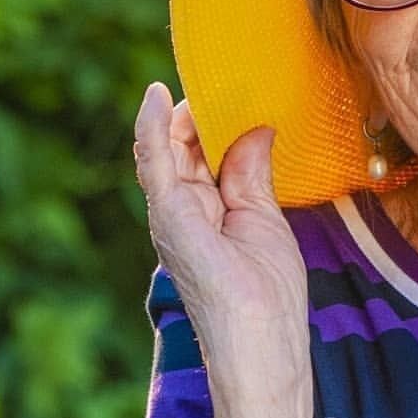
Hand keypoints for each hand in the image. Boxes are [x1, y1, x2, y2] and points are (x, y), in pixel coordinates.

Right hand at [133, 81, 306, 338]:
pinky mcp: (167, 215)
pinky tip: (156, 95)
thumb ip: (253, 174)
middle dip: (201, 113)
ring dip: (181, 112)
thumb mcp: (265, 218)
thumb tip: (257, 130)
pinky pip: (153, 163)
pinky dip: (150, 126)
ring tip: (202, 83)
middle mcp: (184, 209)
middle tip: (226, 83)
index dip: (216, 123)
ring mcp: (171, 212)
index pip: (203, 155)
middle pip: (183, 147)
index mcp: (209, 211)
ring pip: (164, 148)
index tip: (237, 94)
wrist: (260, 335)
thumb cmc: (267, 290)